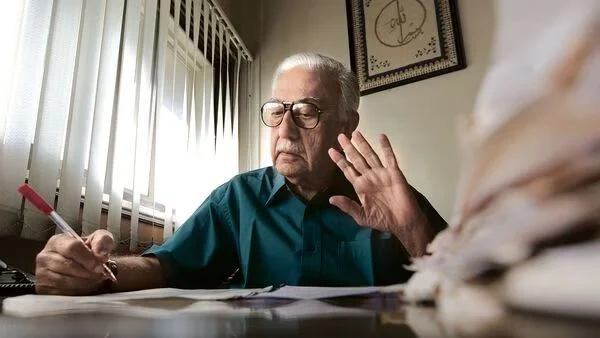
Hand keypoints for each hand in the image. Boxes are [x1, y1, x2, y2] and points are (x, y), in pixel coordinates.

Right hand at [35, 229, 113, 294]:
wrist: (81, 269)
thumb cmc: (89, 253)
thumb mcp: (99, 241)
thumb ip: (102, 240)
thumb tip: (100, 254)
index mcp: (57, 241)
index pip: (72, 247)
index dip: (88, 258)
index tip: (100, 266)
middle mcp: (44, 256)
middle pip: (68, 265)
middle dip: (87, 272)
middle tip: (99, 275)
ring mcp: (41, 274)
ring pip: (65, 281)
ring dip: (84, 283)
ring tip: (93, 281)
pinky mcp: (43, 289)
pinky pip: (61, 294)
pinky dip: (76, 293)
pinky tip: (83, 288)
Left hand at [328, 131, 432, 255]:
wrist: (403, 222)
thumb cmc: (383, 220)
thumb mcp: (361, 216)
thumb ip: (347, 206)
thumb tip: (331, 199)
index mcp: (360, 186)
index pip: (348, 170)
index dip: (340, 161)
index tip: (331, 151)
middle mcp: (369, 177)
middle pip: (357, 159)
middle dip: (348, 148)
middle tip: (340, 136)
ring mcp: (381, 173)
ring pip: (370, 155)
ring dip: (363, 144)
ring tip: (355, 133)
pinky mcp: (394, 173)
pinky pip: (389, 158)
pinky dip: (386, 147)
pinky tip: (381, 137)